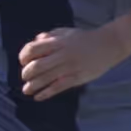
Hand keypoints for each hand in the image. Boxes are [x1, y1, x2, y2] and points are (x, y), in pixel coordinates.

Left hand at [15, 23, 130, 100]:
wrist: (108, 45)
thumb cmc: (85, 39)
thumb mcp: (66, 32)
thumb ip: (50, 36)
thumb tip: (34, 41)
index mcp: (58, 42)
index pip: (33, 49)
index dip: (24, 56)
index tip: (22, 62)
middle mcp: (62, 54)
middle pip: (36, 66)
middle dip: (26, 73)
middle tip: (25, 77)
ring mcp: (70, 67)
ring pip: (45, 78)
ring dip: (33, 86)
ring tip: (26, 90)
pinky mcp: (77, 77)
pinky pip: (58, 87)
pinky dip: (46, 93)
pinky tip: (38, 97)